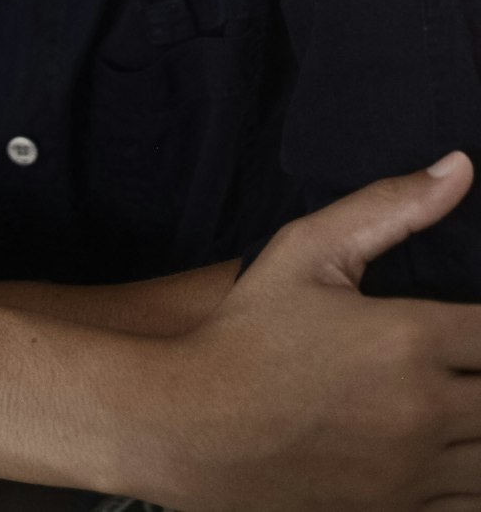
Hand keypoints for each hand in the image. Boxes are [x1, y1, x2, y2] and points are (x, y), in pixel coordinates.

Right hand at [143, 152, 480, 511]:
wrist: (193, 425)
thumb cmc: (247, 332)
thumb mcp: (307, 250)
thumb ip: (389, 206)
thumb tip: (460, 168)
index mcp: (409, 338)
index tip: (470, 324)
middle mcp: (422, 410)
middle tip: (464, 358)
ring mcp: (411, 471)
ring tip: (460, 396)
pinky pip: (468, 507)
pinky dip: (470, 476)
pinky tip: (452, 449)